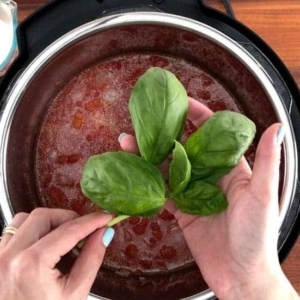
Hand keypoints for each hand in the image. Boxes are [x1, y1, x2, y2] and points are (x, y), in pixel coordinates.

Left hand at [0, 209, 114, 299]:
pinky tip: (43, 242)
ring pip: (25, 219)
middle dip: (68, 218)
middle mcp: (10, 255)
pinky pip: (13, 230)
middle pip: (43, 216)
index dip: (92, 220)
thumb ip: (92, 258)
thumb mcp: (76, 292)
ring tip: (62, 236)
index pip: (68, 230)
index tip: (107, 216)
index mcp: (32, 265)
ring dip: (48, 222)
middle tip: (84, 231)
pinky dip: (31, 229)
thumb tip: (105, 231)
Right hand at [120, 97, 298, 298]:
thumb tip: (277, 127)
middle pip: (183, 149)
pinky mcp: (182, 210)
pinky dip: (149, 182)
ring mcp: (193, 193)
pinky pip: (162, 192)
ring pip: (168, 169)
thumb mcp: (263, 196)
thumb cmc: (257, 236)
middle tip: (143, 123)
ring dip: (148, 156)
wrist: (241, 276)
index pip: (212, 135)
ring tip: (127, 144)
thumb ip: (267, 162)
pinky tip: (133, 172)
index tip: (181, 102)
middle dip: (164, 135)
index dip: (199, 116)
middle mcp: (210, 177)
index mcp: (230, 169)